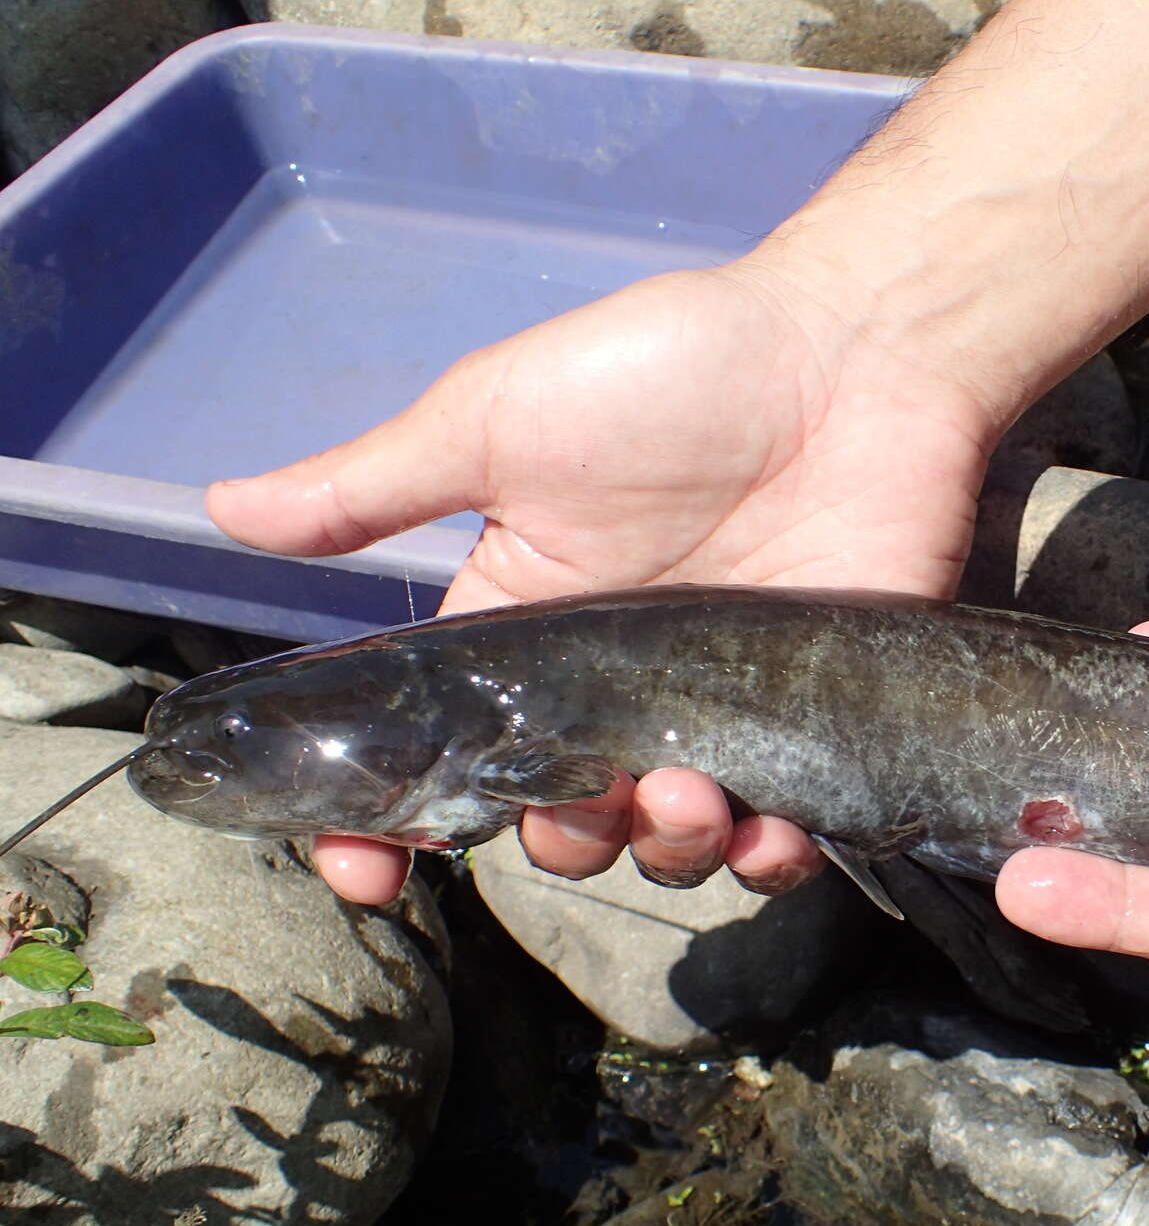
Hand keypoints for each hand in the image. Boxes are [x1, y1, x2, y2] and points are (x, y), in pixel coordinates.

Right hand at [208, 263, 995, 901]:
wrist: (847, 357)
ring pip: (666, 847)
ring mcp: (716, 713)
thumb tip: (223, 509)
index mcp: (522, 633)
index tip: (365, 868)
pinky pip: (787, 835)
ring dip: (661, 850)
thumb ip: (373, 487)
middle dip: (552, 844)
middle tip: (576, 798)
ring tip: (682, 794)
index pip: (434, 758)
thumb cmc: (667, 375)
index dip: (387, 826)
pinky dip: (770, 856)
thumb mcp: (496, 421)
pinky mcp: (817, 724)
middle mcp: (613, 693)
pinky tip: (767, 829)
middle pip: (554, 826)